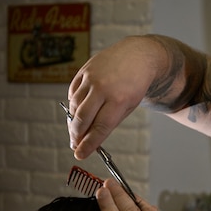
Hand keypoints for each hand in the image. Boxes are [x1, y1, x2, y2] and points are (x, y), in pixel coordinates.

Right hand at [67, 36, 161, 158]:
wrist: (138, 56)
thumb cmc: (135, 84)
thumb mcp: (129, 106)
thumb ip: (110, 121)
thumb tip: (91, 137)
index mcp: (119, 99)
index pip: (100, 127)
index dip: (89, 144)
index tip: (81, 154)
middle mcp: (103, 88)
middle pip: (83, 118)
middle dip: (76, 136)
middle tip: (75, 145)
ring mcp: (91, 78)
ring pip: (74, 106)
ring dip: (73, 122)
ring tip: (76, 131)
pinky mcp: (84, 71)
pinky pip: (73, 92)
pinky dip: (73, 104)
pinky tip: (77, 112)